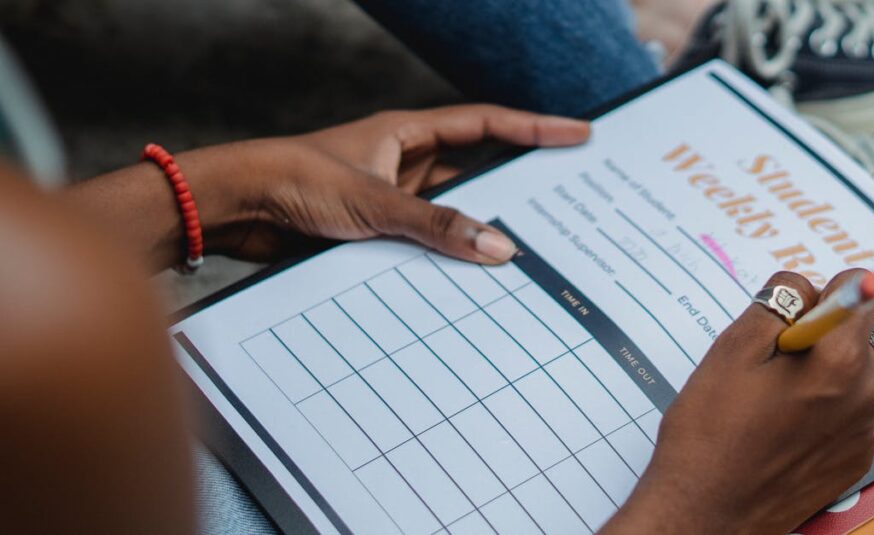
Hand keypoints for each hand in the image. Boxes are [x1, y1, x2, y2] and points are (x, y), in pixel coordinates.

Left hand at [211, 105, 589, 261]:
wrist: (234, 208)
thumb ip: (436, 225)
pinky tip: (466, 276)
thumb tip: (497, 246)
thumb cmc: (294, 179)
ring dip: (475, 229)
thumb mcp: (375, 201)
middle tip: (563, 200)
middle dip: (515, 184)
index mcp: (406, 134)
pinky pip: (421, 242)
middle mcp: (401, 163)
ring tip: (525, 248)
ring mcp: (387, 199)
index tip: (578, 133)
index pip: (486, 124)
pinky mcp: (370, 232)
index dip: (535, 127)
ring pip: (447, 213)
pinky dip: (442, 256)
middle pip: (474, 170)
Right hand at [603, 270, 873, 533]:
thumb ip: (778, 304)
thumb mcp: (732, 349)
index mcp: (840, 361)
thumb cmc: (710, 432)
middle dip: (813, 336)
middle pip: (852, 333)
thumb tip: (811, 285)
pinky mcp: (852, 459)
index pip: (857, 290)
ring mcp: (863, 432)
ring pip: (846, 373)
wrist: (705, 511)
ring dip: (815, 373)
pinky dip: (817, 409)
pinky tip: (777, 428)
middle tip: (761, 367)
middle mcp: (866, 395)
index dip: (814, 295)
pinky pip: (844, 412)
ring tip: (764, 402)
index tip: (785, 317)